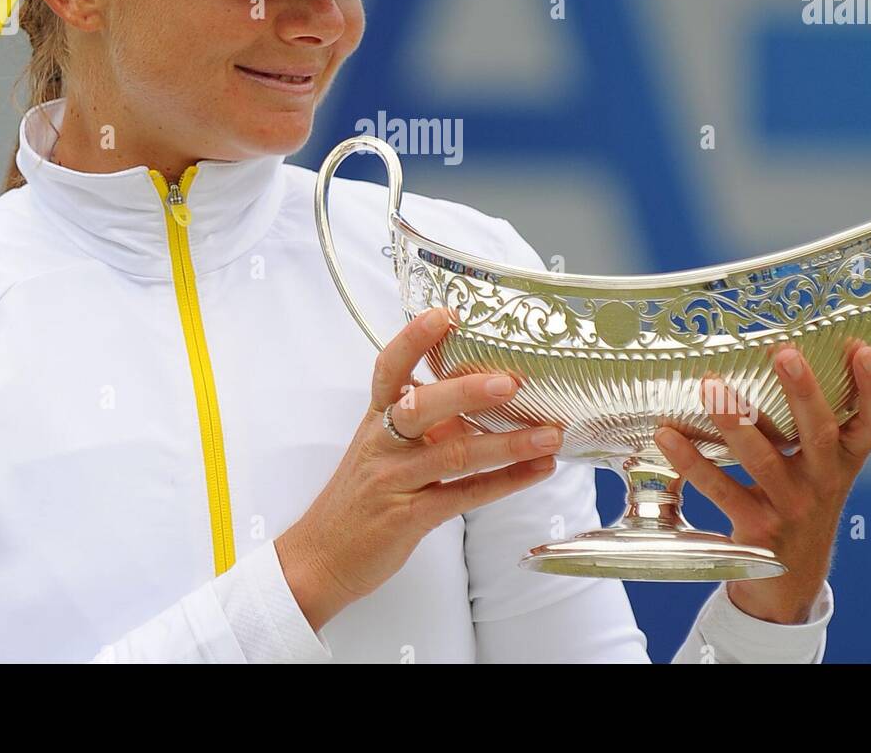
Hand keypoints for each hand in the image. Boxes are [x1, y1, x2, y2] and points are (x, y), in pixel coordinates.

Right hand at [276, 307, 563, 630]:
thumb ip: (426, 422)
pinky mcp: (408, 518)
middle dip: (468, 391)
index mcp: (376, 418)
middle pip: (423, 406)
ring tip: (549, 434)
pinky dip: (504, 482)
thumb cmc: (360, 498)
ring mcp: (395, 480)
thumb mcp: (384, 447)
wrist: (321, 557)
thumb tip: (482, 395)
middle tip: (511, 382)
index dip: (415, 338)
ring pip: (454, 454)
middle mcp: (383, 443)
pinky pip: (463, 496)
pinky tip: (536, 471)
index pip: (389, 368)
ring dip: (508, 443)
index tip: (447, 314)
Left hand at [653, 339, 870, 623]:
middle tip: (785, 353)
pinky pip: (720, 489)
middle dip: (804, 392)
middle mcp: (824, 483)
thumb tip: (783, 348)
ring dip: (736, 421)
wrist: (788, 582)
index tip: (862, 349)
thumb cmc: (800, 502)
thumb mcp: (820, 467)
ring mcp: (791, 508)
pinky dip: (691, 462)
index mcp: (845, 461)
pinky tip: (668, 435)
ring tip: (712, 384)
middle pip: (821, 434)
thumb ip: (811, 421)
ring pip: (764, 460)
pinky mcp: (755, 530)